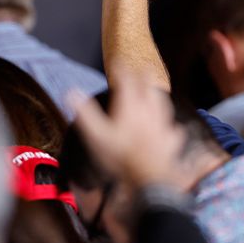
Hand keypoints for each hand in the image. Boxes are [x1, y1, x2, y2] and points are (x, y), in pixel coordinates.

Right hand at [69, 70, 185, 187]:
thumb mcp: (96, 135)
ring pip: (163, 102)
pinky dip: (169, 126)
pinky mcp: (172, 140)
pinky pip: (173, 128)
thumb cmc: (120, 156)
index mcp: (131, 105)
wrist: (148, 179)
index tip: (117, 63)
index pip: (127, 79)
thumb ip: (85, 112)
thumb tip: (70, 92)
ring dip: (157, 95)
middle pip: (149, 85)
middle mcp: (149, 110)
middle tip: (139, 71)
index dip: (121, 68)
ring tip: (153, 93)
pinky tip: (170, 128)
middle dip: (143, 75)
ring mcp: (163, 124)